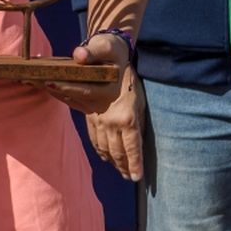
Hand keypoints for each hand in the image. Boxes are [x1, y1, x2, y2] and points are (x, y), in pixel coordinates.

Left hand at [38, 31, 128, 114]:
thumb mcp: (104, 46)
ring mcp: (90, 106)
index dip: (68, 87)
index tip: (49, 82)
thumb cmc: (109, 49)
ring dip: (48, 88)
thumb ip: (93, 51)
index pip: (86, 91)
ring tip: (29, 78)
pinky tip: (36, 79)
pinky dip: (51, 88)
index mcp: (110, 92)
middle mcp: (101, 104)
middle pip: (73, 97)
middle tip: (31, 79)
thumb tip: (80, 56)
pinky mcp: (81, 103)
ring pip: (65, 98)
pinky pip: (63, 96)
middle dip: (52, 87)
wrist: (110, 56)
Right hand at [85, 66, 144, 180]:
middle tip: (128, 177)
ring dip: (112, 160)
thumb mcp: (140, 93)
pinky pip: (94, 136)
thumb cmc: (127, 73)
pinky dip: (99, 148)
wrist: (105, 53)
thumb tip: (137, 135)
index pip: (132, 148)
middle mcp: (111, 121)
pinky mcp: (90, 113)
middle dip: (123, 166)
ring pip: (104, 146)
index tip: (136, 178)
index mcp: (126, 118)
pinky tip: (104, 155)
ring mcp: (98, 118)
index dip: (134, 164)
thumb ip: (139, 118)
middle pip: (118, 151)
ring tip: (119, 170)